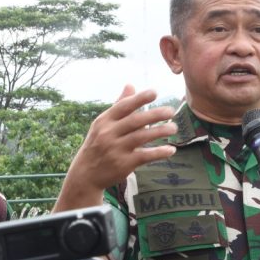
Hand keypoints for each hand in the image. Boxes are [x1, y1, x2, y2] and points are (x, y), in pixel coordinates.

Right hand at [54, 85, 177, 210]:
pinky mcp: (123, 164)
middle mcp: (108, 133)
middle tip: (171, 111)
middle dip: (155, 115)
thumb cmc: (98, 144)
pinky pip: (145, 156)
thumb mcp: (103, 124)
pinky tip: (171, 149)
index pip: (123, 106)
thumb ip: (119, 105)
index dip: (139, 99)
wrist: (86, 174)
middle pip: (135, 121)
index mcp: (104, 121)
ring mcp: (116, 149)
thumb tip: (130, 85)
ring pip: (142, 137)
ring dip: (160, 132)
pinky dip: (159, 152)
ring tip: (173, 128)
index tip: (155, 92)